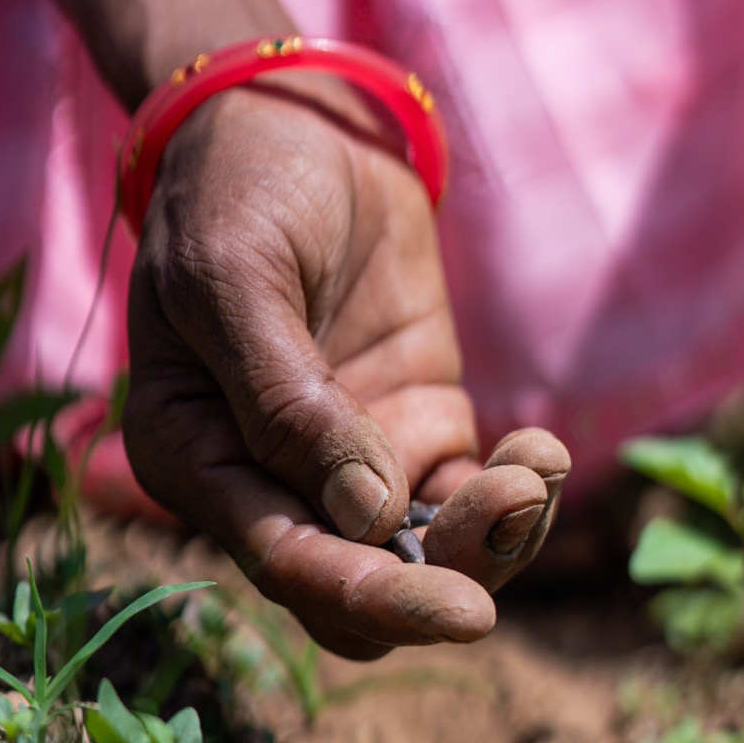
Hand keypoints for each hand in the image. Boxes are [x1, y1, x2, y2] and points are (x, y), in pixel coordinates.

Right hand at [123, 80, 569, 658]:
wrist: (293, 129)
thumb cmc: (235, 192)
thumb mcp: (235, 279)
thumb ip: (289, 403)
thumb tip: (370, 516)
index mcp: (201, 465)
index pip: (288, 564)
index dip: (375, 597)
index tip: (466, 613)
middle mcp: (271, 486)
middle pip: (361, 593)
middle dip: (444, 577)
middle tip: (510, 501)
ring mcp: (352, 465)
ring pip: (428, 559)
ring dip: (496, 534)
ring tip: (536, 459)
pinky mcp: (417, 431)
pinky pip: (472, 500)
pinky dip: (518, 494)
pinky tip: (542, 450)